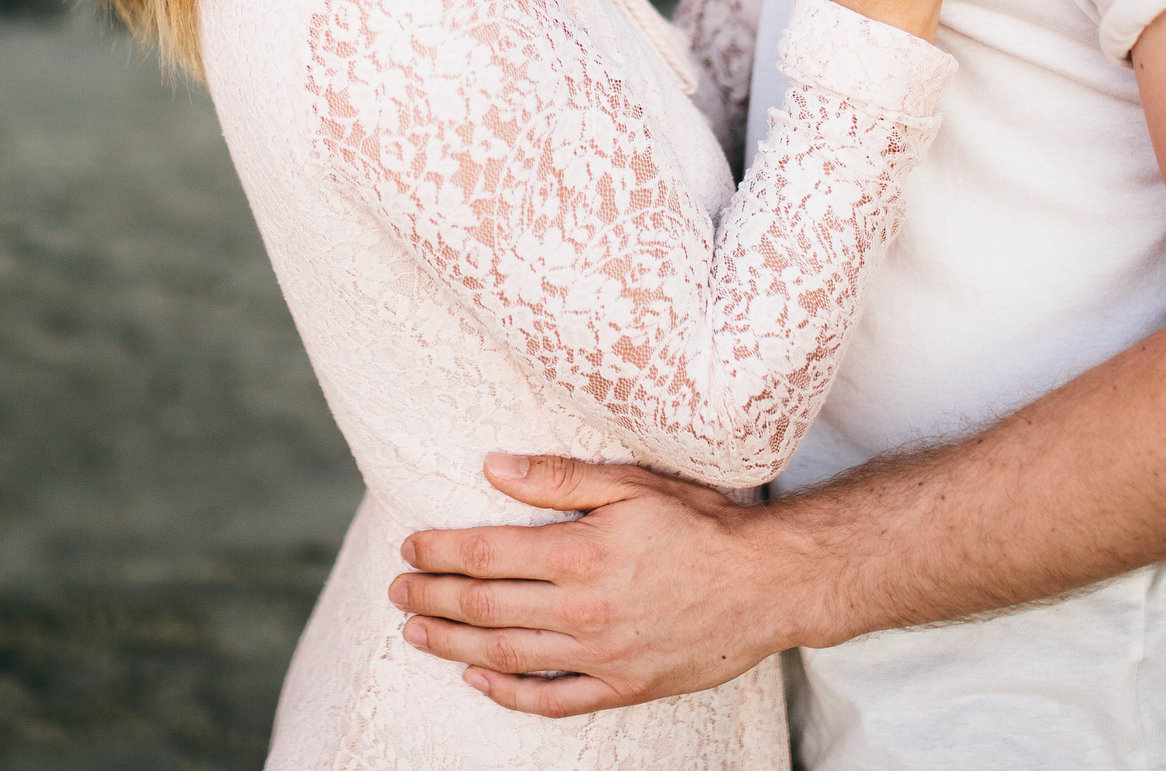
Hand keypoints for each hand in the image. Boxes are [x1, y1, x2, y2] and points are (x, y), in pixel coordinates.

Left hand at [389, 454, 816, 716]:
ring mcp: (603, 653)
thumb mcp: (632, 484)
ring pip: (507, 654)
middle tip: (398, 589)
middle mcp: (586, 608)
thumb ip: (560, 478)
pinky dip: (508, 693)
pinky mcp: (624, 685)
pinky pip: (553, 699)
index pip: (487, 554)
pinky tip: (477, 678)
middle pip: (486, 606)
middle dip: (433, 597)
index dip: (440, 552)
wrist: (767, 583)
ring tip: (416, 630)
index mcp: (583, 553)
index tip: (410, 547)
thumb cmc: (701, 523)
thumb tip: (493, 467)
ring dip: (453, 643)